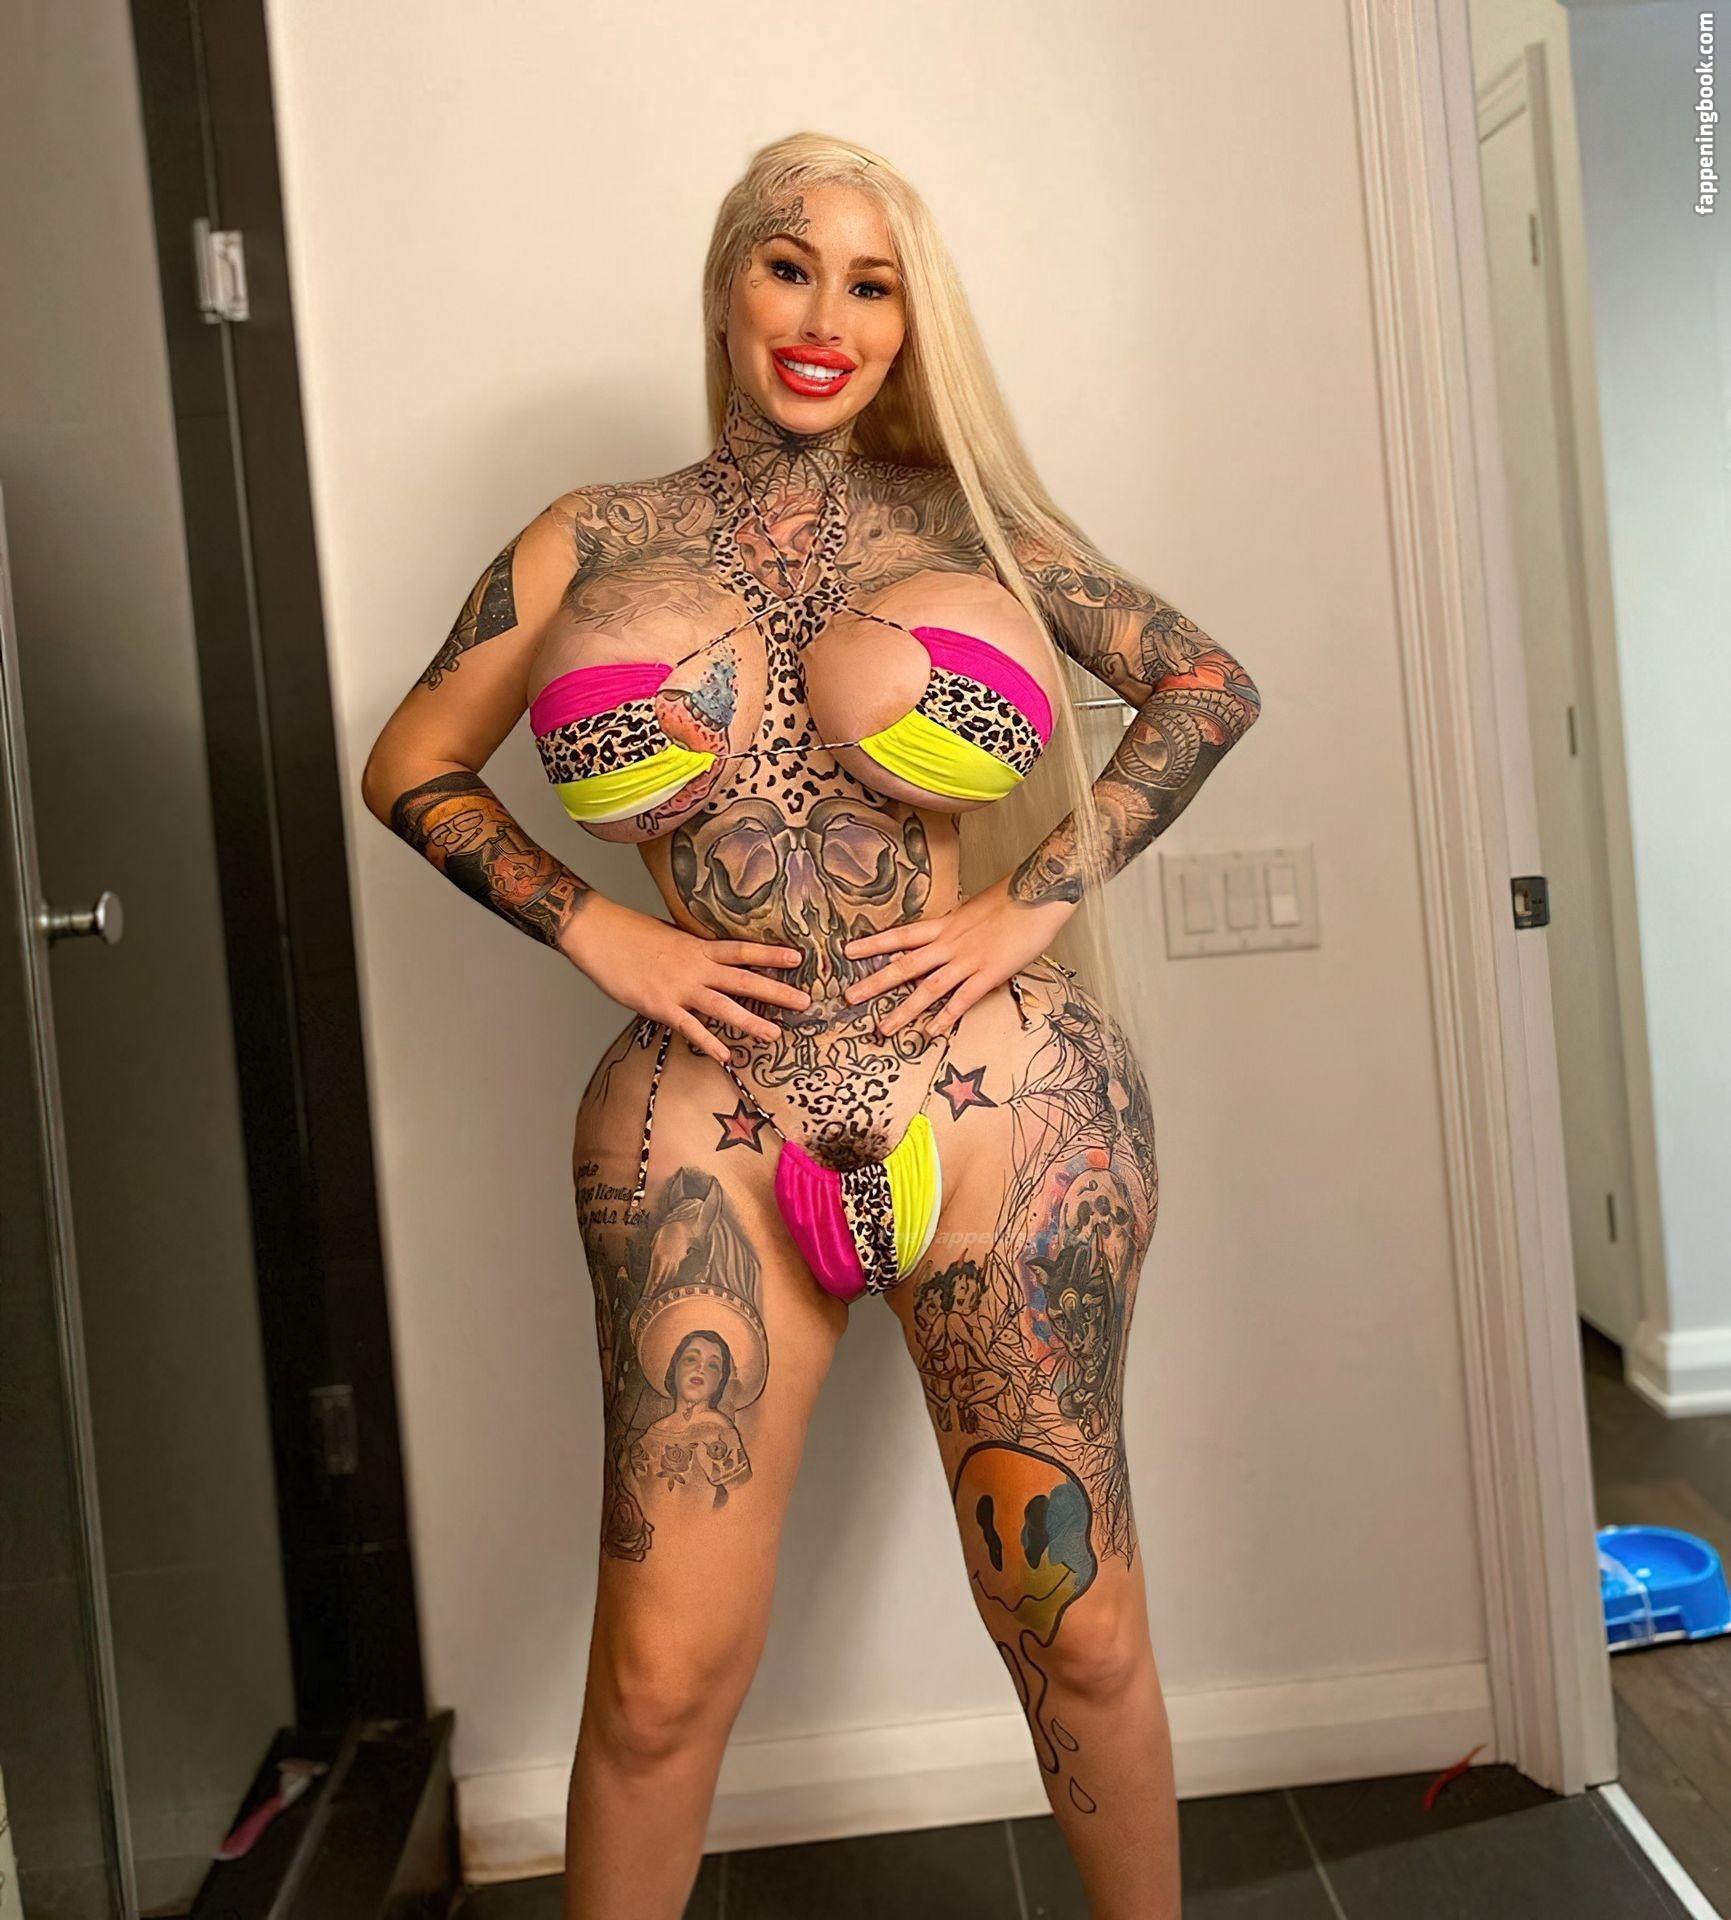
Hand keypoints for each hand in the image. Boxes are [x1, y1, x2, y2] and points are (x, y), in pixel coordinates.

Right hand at [560, 895, 808, 1064]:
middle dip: (777, 992)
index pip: (742, 950)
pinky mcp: (659, 1005)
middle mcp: (695, 967)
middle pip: (744, 980)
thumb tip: (707, 954)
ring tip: (775, 1034)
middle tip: (805, 1002)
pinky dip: (708, 1043)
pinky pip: (689, 1027)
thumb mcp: (669, 935)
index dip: (770, 954)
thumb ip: (691, 948)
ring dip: (751, 1021)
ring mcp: (679, 988)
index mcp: (698, 947)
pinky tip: (725, 1056)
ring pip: (723, 1007)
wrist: (598, 933)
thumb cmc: (629, 933)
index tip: (798, 959)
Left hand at [839, 876, 1076, 1038]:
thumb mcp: (977, 908)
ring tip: (884, 1028)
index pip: (902, 934)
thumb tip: (952, 933)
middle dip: (875, 982)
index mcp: (947, 924)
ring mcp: (968, 960)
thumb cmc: (1014, 898)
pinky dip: (945, 1017)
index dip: (874, 943)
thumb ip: (961, 925)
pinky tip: (930, 1032)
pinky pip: (962, 1000)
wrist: (1039, 894)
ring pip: (928, 989)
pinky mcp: (989, 974)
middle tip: (849, 997)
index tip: (849, 952)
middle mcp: (950, 943)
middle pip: (905, 965)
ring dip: (904, 1010)